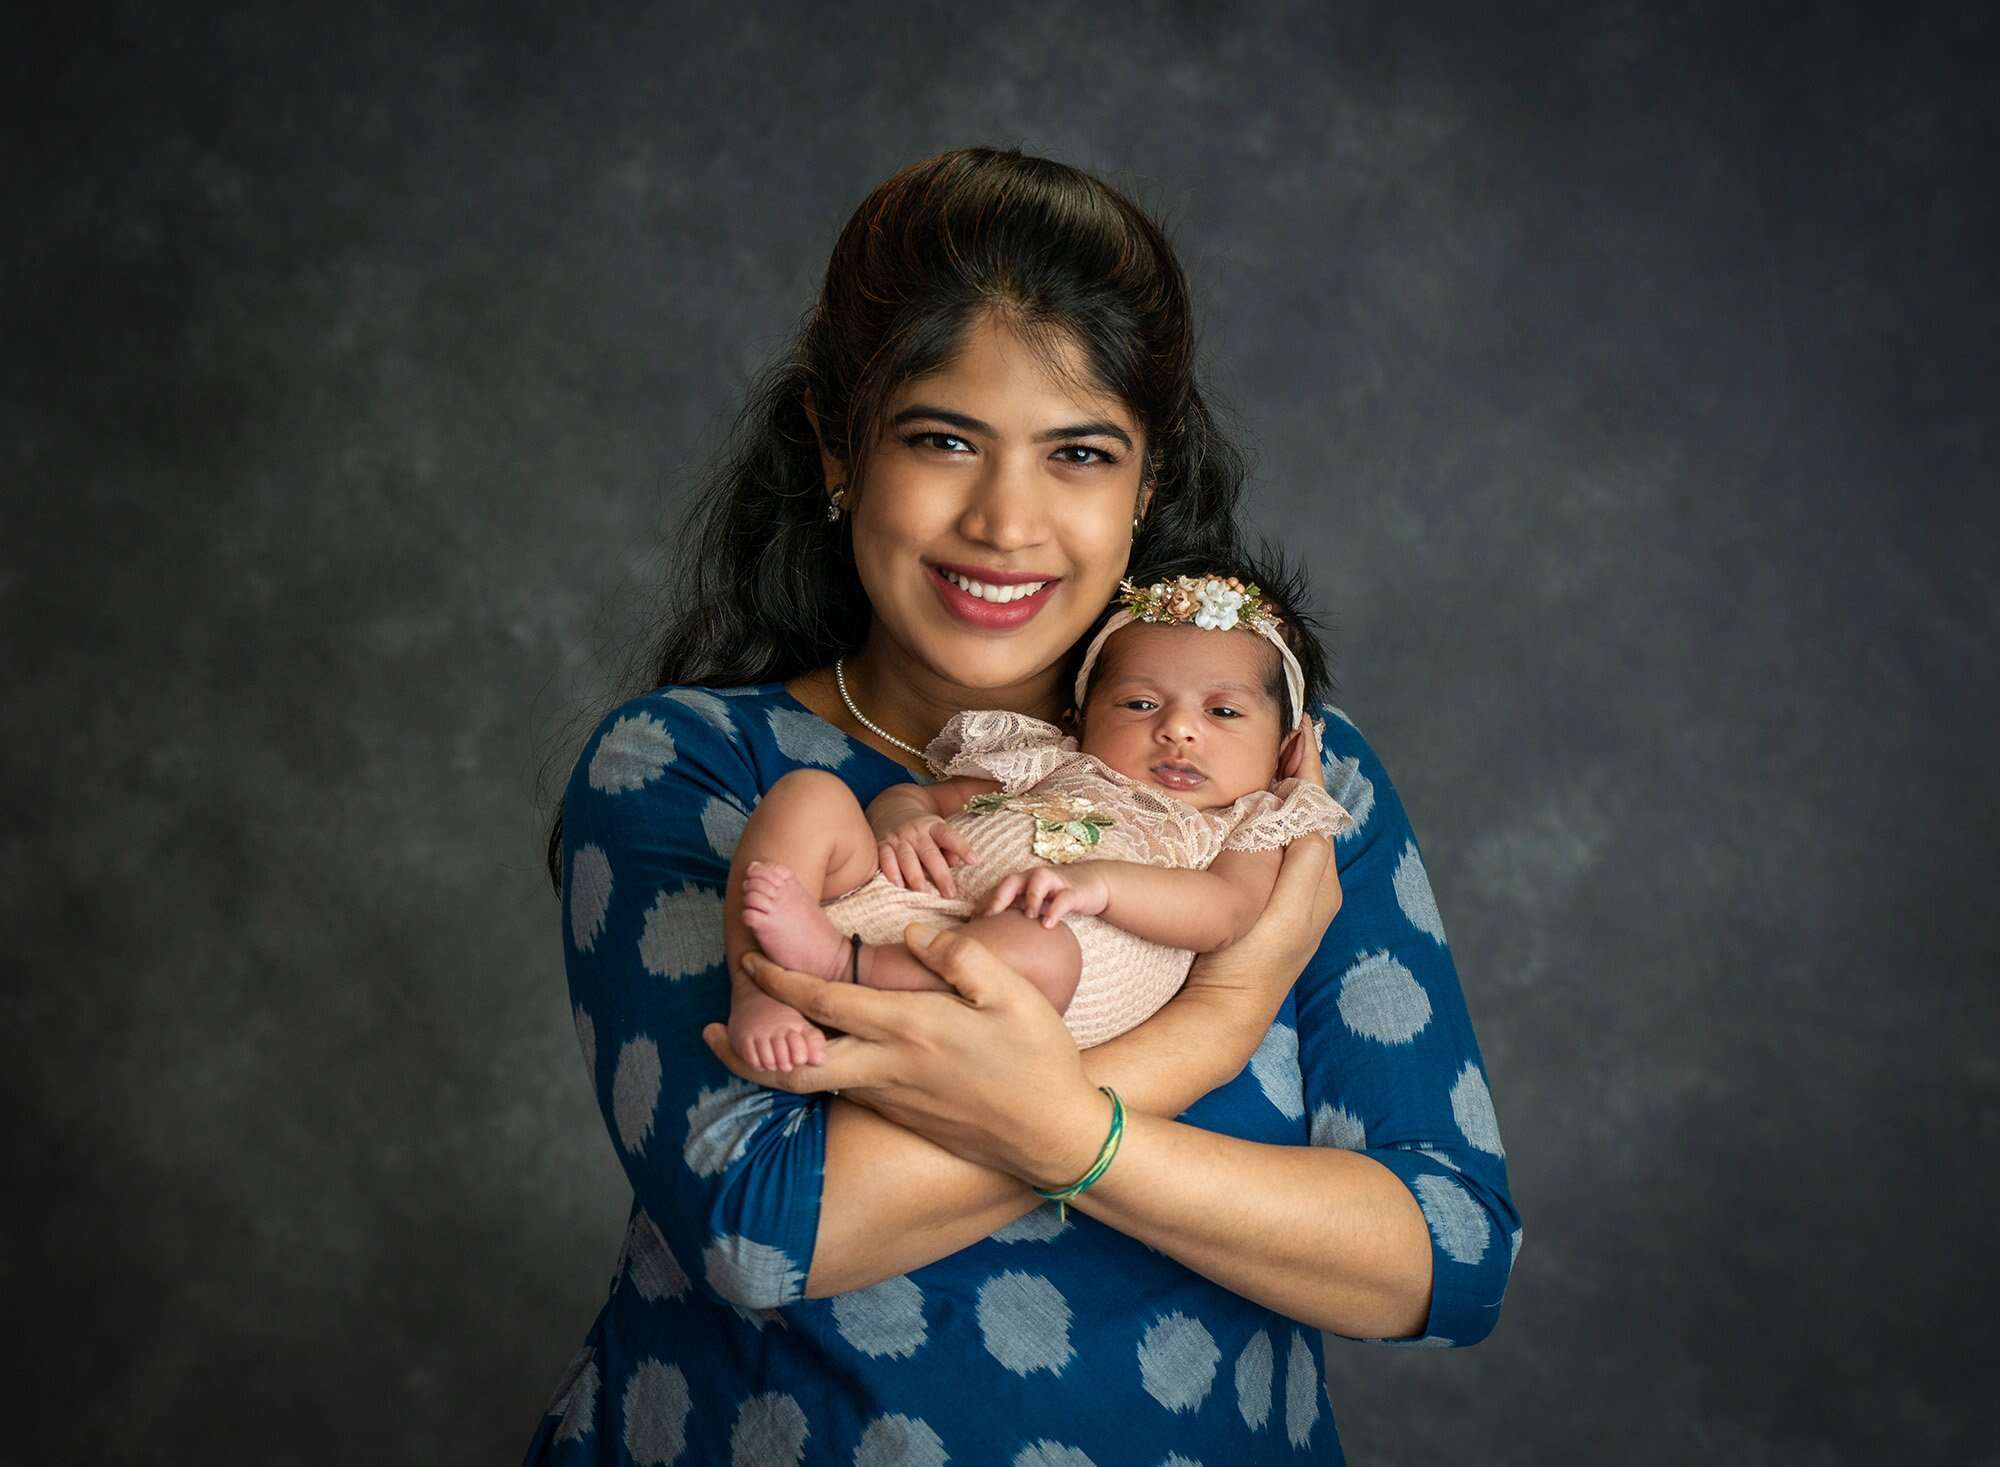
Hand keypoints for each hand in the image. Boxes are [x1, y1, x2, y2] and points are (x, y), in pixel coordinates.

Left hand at [699, 926, 1109, 1185]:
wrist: (1053, 1135)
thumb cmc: (1038, 1058)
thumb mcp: (1011, 993)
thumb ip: (958, 955)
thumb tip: (912, 930)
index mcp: (908, 1029)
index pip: (824, 1001)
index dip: (779, 980)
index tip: (748, 959)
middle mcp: (886, 1068)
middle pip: (792, 1068)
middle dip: (744, 1051)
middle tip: (708, 1031)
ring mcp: (889, 1099)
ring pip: (812, 1085)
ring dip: (772, 1066)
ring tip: (747, 1044)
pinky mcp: (900, 1117)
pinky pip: (843, 1093)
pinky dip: (814, 1074)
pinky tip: (816, 1055)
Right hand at [874, 815, 973, 897]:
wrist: (889, 810)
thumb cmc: (922, 829)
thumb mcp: (938, 830)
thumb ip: (950, 846)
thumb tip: (958, 862)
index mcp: (933, 826)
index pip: (948, 835)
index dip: (961, 847)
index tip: (973, 861)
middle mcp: (915, 832)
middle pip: (929, 853)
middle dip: (940, 875)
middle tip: (950, 894)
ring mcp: (897, 839)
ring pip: (907, 859)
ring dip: (916, 877)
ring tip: (925, 893)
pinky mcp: (881, 846)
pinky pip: (885, 860)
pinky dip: (891, 873)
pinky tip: (898, 886)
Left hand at [982, 862, 1110, 926]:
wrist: (1094, 883)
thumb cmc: (1056, 897)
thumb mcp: (1033, 905)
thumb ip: (1015, 915)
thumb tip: (990, 939)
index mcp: (1021, 883)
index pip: (996, 891)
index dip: (983, 906)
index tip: (971, 925)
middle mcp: (1033, 878)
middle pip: (1011, 881)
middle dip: (998, 898)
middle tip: (989, 918)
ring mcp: (1054, 882)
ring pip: (1038, 882)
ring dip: (1030, 899)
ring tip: (1028, 917)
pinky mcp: (1073, 891)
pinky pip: (1063, 899)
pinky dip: (1055, 910)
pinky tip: (1048, 925)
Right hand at [1175, 713, 1342, 1050]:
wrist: (1225, 1012)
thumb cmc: (1252, 959)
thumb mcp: (1284, 907)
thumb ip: (1302, 857)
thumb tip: (1308, 806)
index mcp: (1320, 878)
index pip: (1316, 806)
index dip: (1309, 764)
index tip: (1304, 725)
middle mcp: (1312, 884)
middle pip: (1307, 812)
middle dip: (1299, 772)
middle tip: (1287, 732)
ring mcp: (1289, 896)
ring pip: (1291, 828)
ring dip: (1284, 792)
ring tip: (1273, 758)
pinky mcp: (1266, 905)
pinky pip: (1275, 847)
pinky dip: (1270, 818)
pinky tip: (1254, 810)